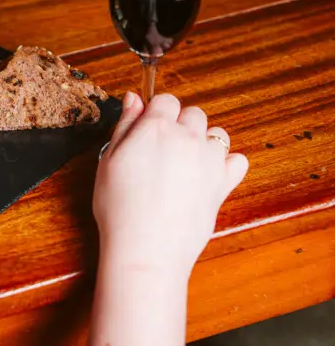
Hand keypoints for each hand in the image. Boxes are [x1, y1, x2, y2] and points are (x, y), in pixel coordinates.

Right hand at [94, 93, 248, 277]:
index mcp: (156, 127)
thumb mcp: (109, 160)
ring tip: (184, 164)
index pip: (165, 100)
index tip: (148, 129)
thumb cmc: (119, 207)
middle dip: (180, 125)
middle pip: (193, 113)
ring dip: (203, 141)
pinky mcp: (224, 183)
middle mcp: (187, 137)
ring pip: (216, 134)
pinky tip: (207, 175)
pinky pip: (237, 160)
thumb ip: (125, 125)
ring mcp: (210, 159)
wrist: (146, 247)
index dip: (156, 113)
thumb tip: (134, 98)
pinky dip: (226, 163)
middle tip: (162, 150)